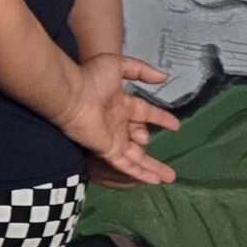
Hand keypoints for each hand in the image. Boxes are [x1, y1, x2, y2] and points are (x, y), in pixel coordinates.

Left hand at [56, 53, 178, 186]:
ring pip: (137, 158)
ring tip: (169, 178)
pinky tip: (155, 181)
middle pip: (140, 141)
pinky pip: (128, 165)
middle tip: (169, 165)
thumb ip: (141, 70)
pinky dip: (141, 174)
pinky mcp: (108, 151)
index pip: (145, 114)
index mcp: (121, 104)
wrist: (70, 95)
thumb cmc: (91, 78)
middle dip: (152, 151)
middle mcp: (118, 124)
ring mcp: (114, 140)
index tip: (175, 126)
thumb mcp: (117, 65)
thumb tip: (164, 77)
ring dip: (153, 169)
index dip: (160, 119)